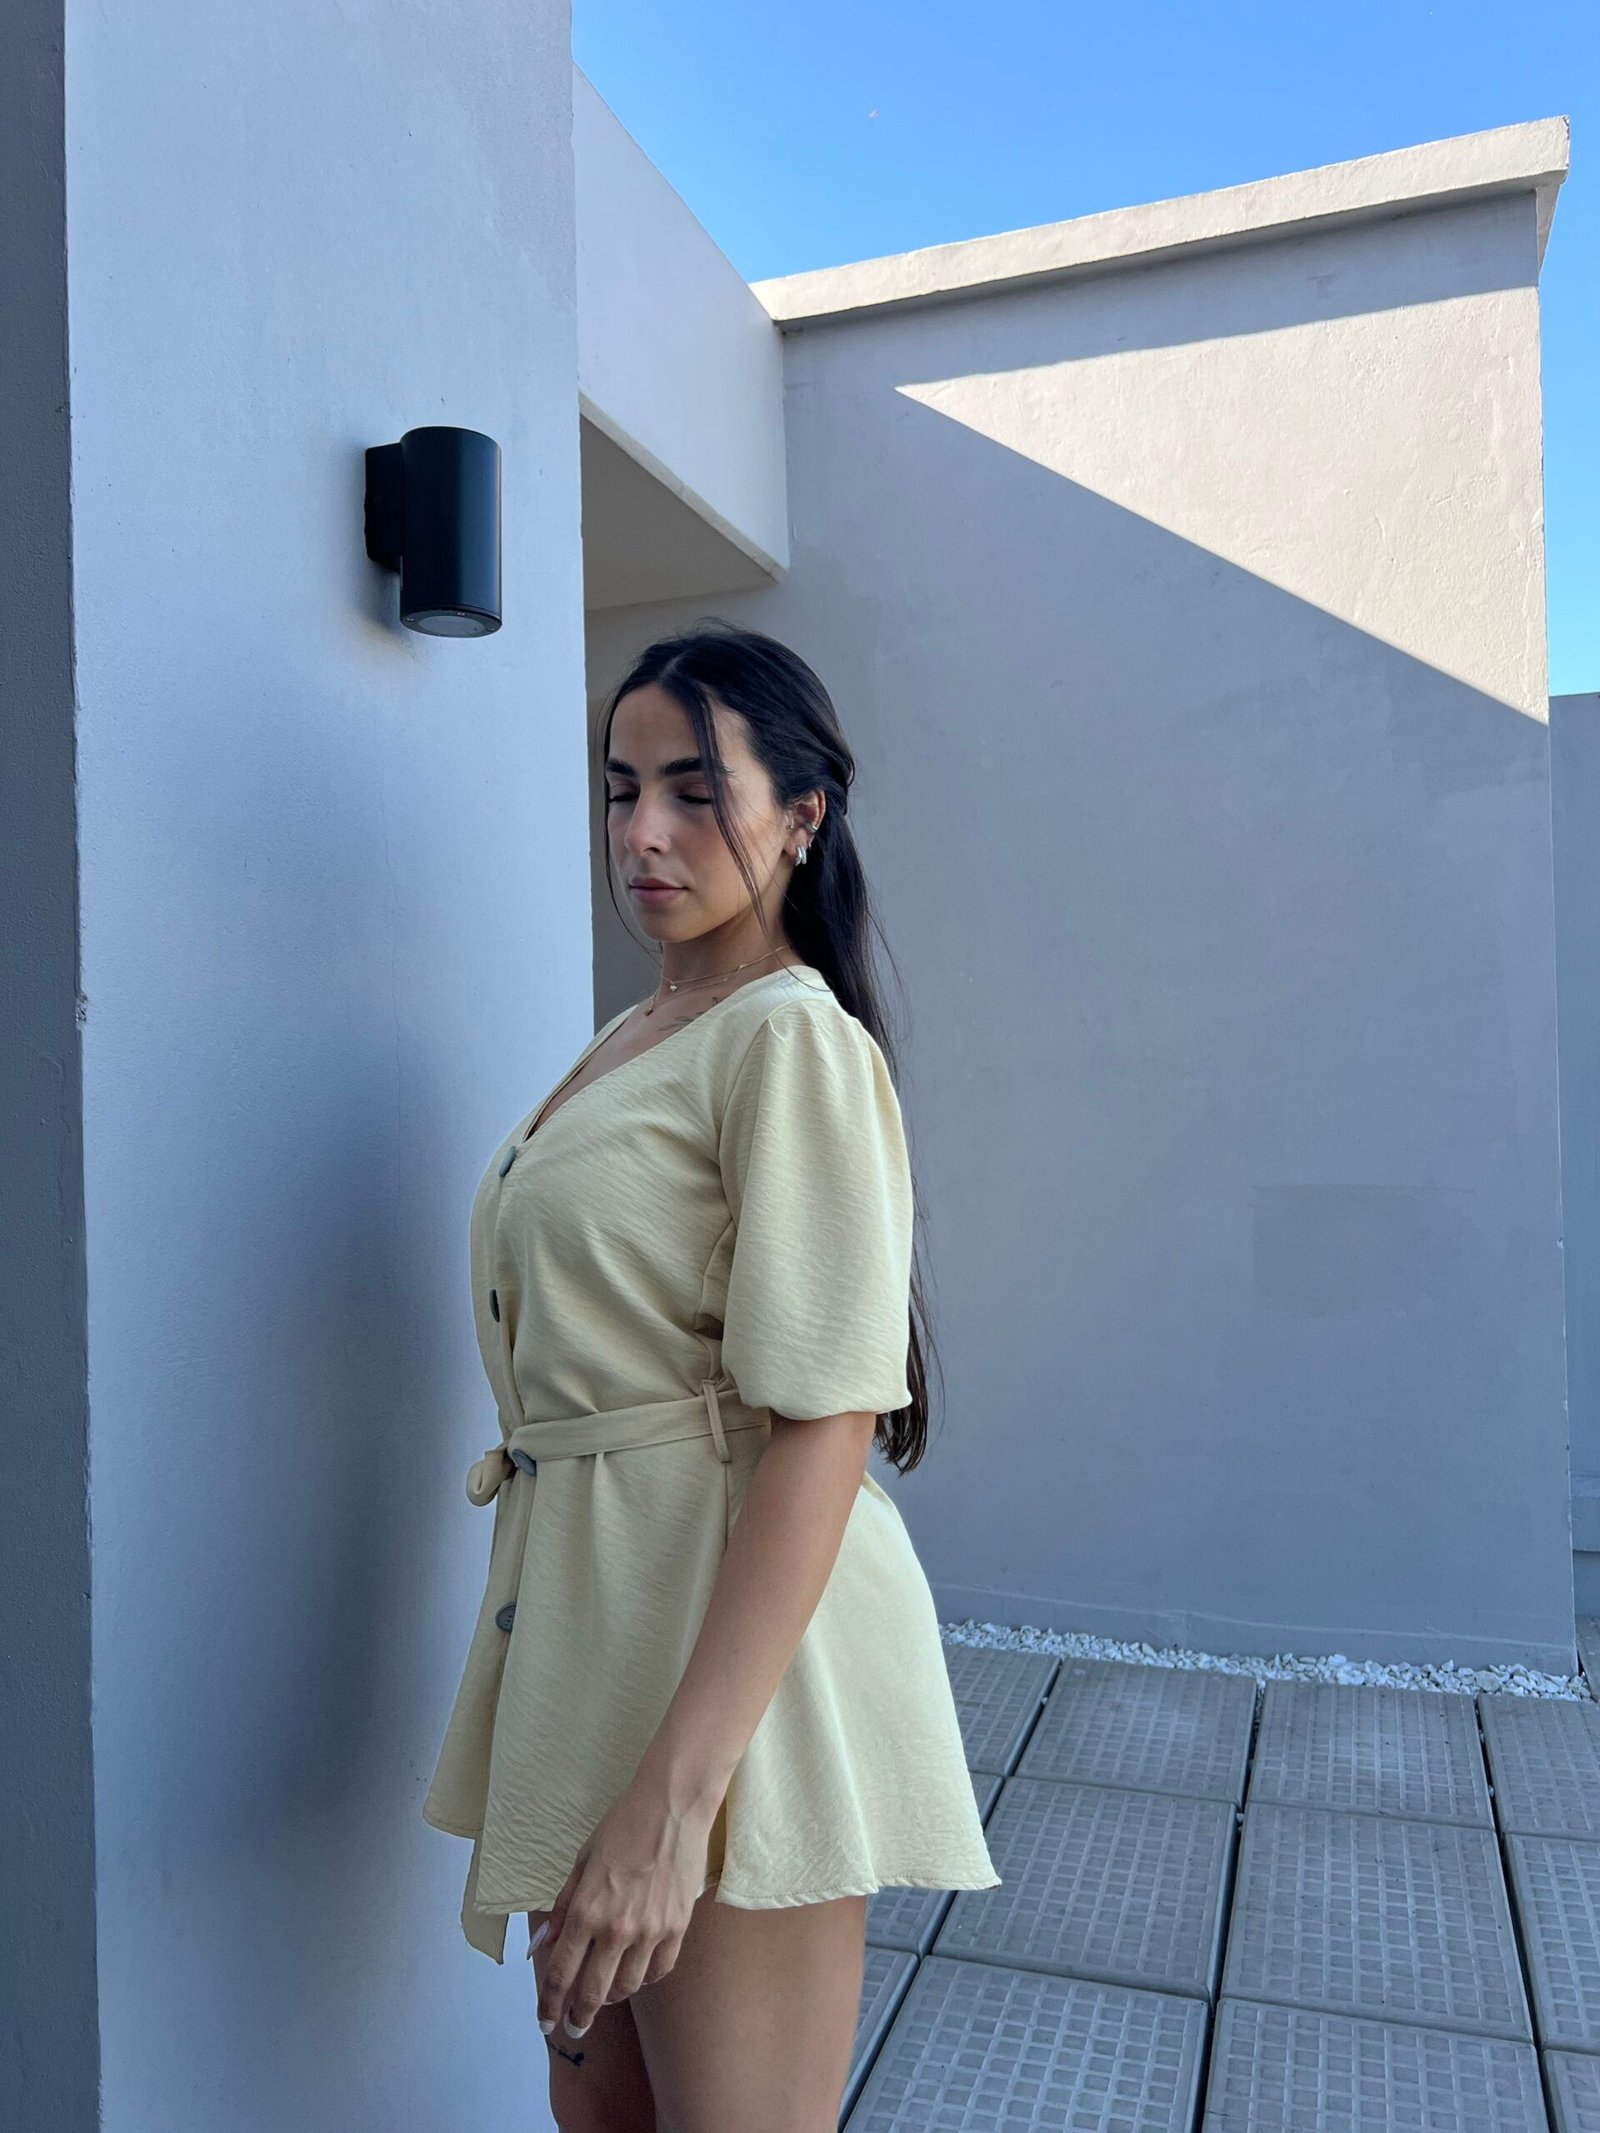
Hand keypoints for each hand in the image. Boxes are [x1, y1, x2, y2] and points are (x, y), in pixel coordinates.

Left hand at [535, 1774, 719, 2039]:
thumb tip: (539, 1945)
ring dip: (612, 1998)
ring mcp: (651, 1932)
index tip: (544, 2022)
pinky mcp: (678, 1928)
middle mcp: (617, 1929)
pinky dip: (645, 1978)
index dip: (549, 2005)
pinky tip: (637, 1974)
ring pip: (628, 1987)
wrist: (672, 1807)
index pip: (561, 1974)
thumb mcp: (581, 1863)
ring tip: (605, 1996)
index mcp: (586, 1911)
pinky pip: (659, 1971)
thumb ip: (562, 1909)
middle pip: (593, 1993)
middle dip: (579, 2016)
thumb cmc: (621, 1826)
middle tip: (573, 2026)